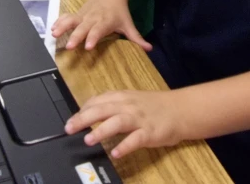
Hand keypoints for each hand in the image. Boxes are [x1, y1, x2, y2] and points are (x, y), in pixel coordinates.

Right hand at [51, 0, 151, 50]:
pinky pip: (67, 17)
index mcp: (105, 22)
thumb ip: (137, 38)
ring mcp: (83, 15)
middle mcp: (92, 18)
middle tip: (69, 47)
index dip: (92, 38)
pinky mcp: (77, 13)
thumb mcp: (128, 24)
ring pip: (72, 20)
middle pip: (83, 27)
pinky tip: (52, 29)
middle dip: (75, 36)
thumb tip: (150, 49)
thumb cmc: (119, 11)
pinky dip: (59, 21)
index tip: (87, 47)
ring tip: (54, 34)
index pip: (98, 31)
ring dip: (63, 27)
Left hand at [65, 90, 186, 157]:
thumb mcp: (131, 99)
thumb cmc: (154, 106)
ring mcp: (139, 118)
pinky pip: (136, 139)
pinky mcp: (150, 132)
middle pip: (103, 109)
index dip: (82, 110)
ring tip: (88, 139)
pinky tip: (116, 153)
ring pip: (117, 122)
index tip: (71, 119)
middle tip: (69, 128)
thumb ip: (112, 104)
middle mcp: (129, 106)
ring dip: (101, 130)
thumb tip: (90, 110)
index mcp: (122, 97)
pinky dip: (125, 145)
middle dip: (83, 118)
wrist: (181, 109)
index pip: (98, 101)